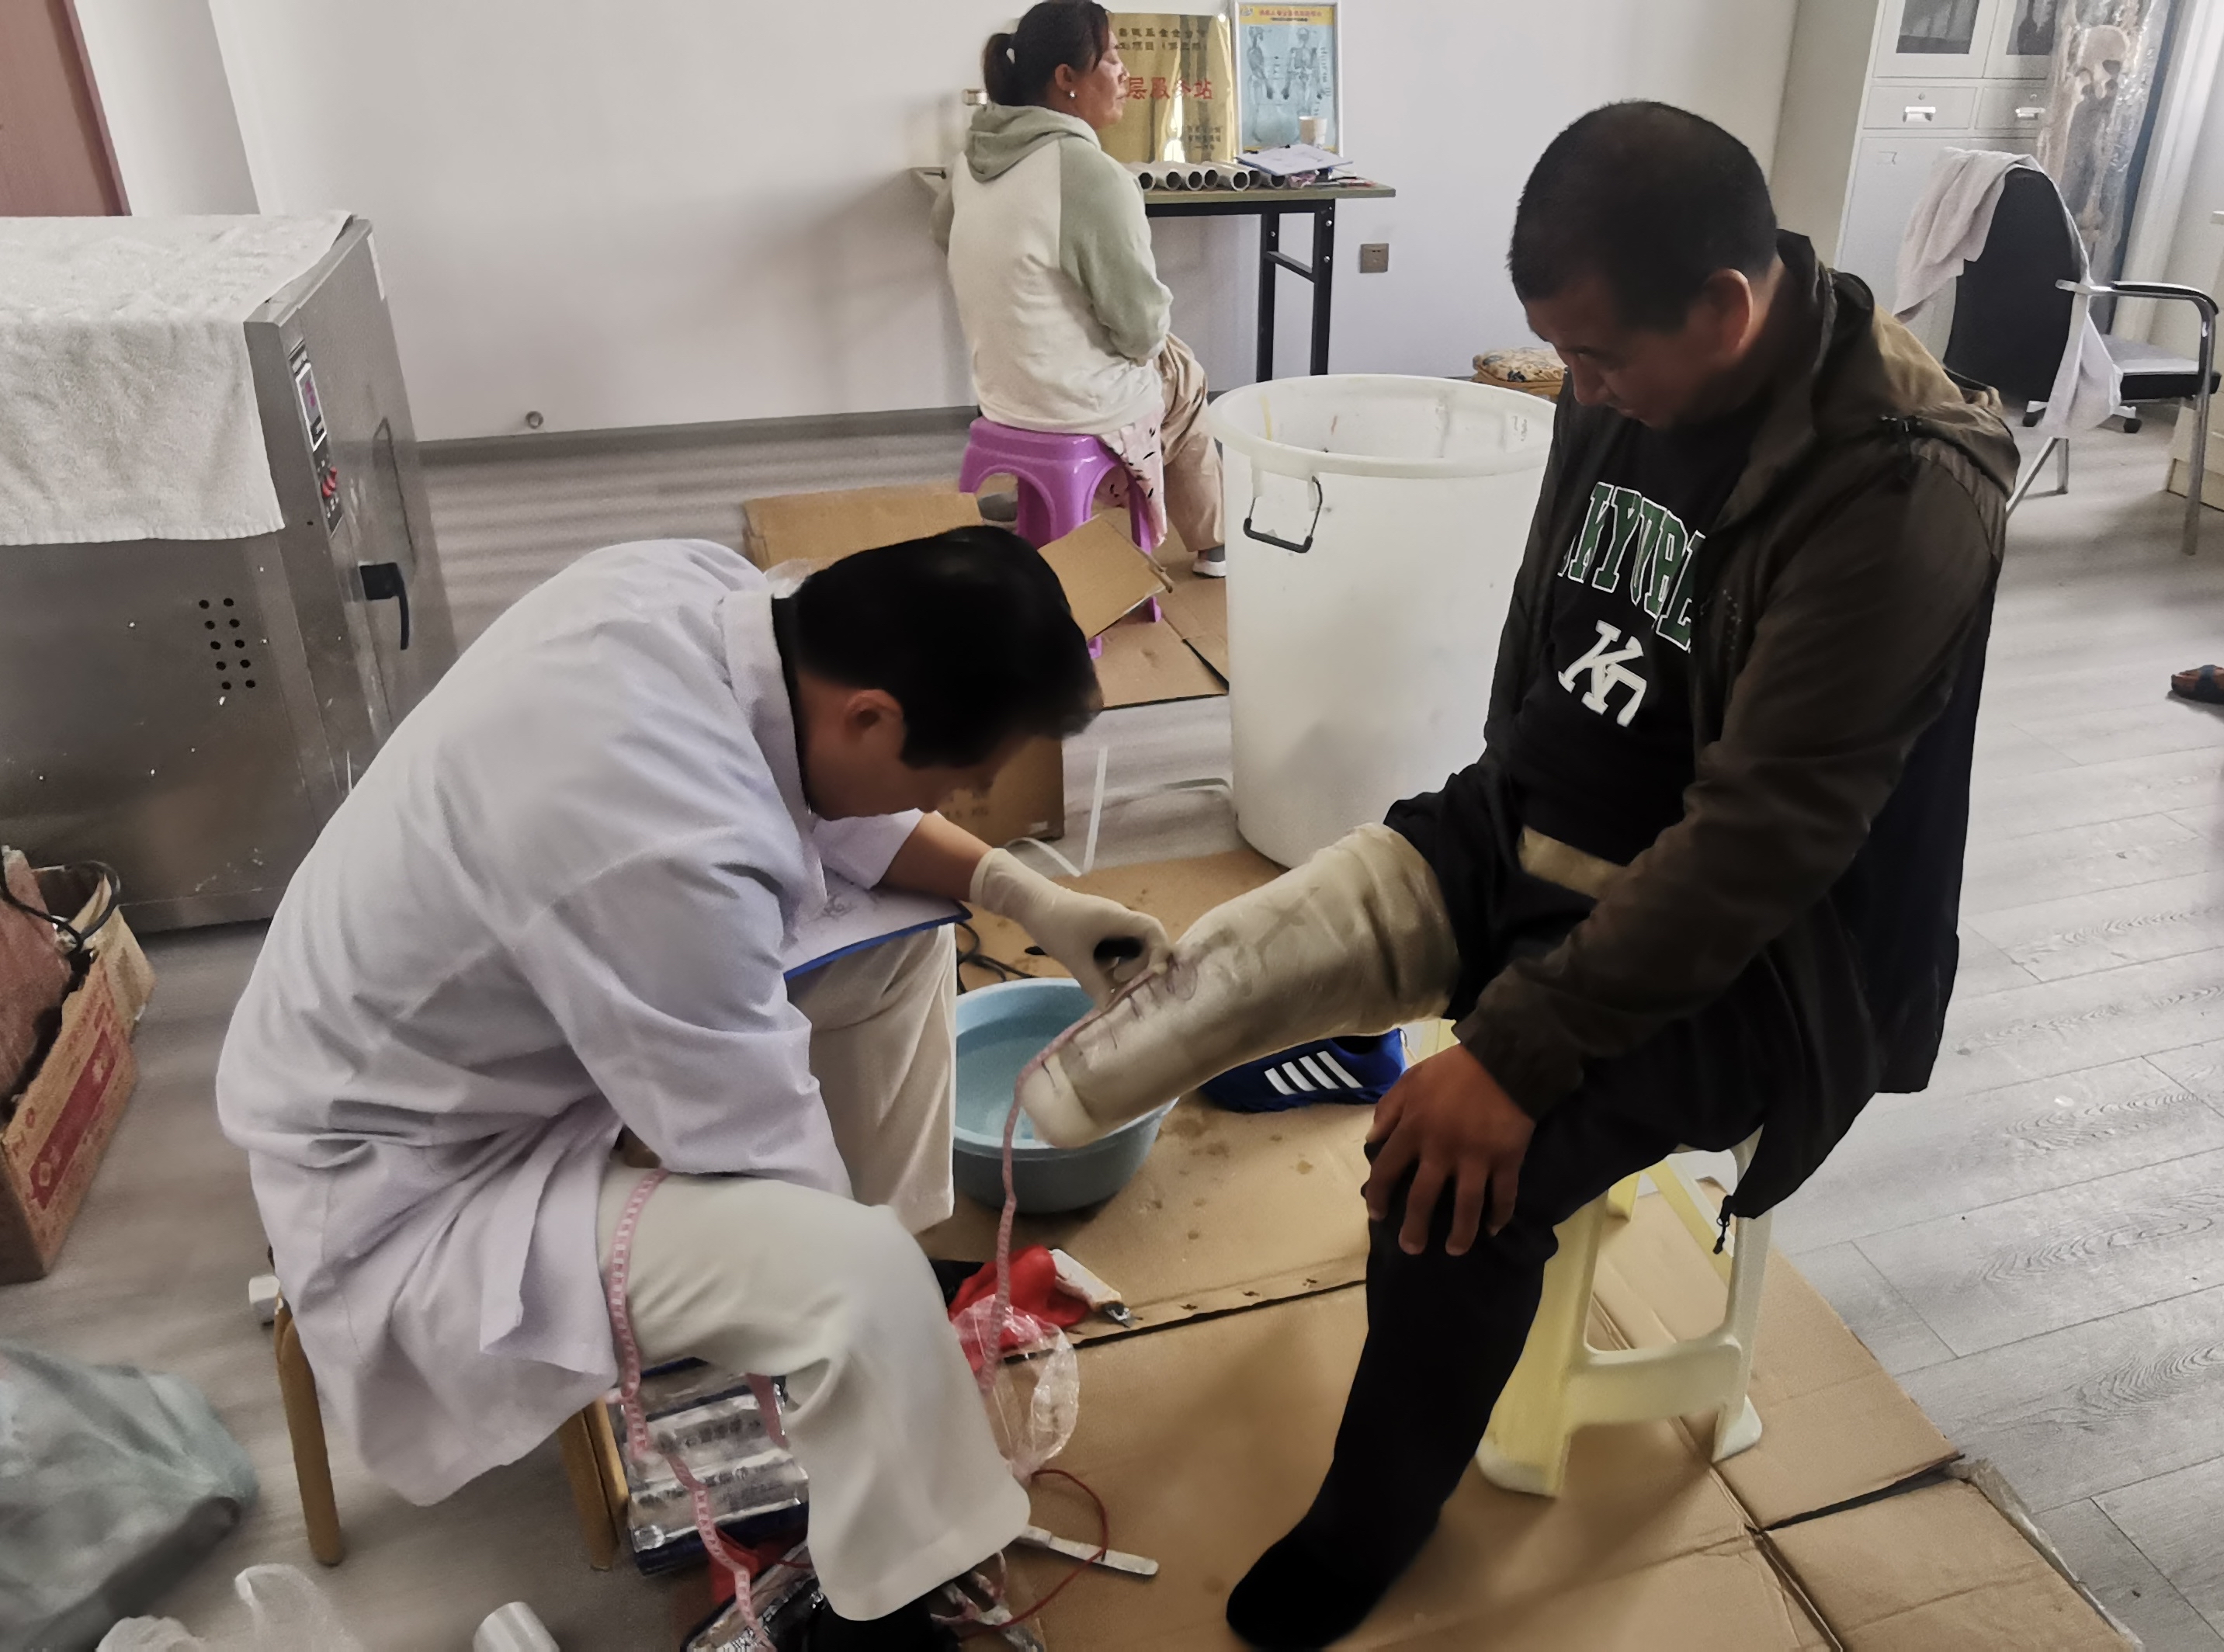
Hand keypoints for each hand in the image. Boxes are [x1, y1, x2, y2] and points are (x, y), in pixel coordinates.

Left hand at [969, 848, 1172, 1001]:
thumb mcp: (1074, 958)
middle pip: (1145, 945)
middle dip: (1137, 967)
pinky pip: (1114, 949)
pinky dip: (1110, 964)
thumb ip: (1094, 983)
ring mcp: (1109, 925)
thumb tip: (1108, 1007)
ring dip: (1122, 967)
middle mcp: (1119, 920)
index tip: (1154, 974)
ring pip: (1128, 950)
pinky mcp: (1098, 931)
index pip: (1154, 931)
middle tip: (1117, 980)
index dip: (1160, 952)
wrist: (1030, 902)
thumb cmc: (1054, 924)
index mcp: (1119, 919)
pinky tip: (1094, 973)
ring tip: (1104, 980)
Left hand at [1364, 1043, 1534, 1256]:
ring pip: (1466, 1207)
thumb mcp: (1410, 1079)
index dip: (1378, 1196)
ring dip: (1460, 1234)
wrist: (1504, 1059)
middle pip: (1423, 1199)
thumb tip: (1371, 1140)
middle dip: (1415, 1228)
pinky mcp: (1506, 1160)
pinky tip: (1492, 1230)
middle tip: (1411, 1248)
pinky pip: (1504, 1196)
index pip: (1387, 1171)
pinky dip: (1499, 1216)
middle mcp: (1441, 1150)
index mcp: (1414, 1129)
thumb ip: (1388, 1109)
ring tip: (1454, 1250)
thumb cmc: (1454, 1069)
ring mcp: (1476, 1158)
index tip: (1376, 1214)